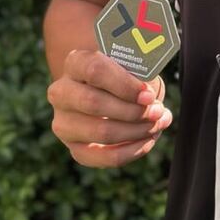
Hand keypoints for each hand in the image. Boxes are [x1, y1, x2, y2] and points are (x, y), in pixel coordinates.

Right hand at [47, 49, 172, 167]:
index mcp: (75, 62)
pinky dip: (131, 151)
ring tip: (158, 123)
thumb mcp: (130, 63)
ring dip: (136, 131)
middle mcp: (62, 92)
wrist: (107, 87)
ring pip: (101, 132)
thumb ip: (139, 73)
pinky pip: (103, 157)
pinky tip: (148, 140)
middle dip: (132, 110)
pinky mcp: (74, 148)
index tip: (148, 95)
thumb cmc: (123, 72)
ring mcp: (64, 123)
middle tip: (157, 111)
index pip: (95, 71)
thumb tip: (151, 98)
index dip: (124, 85)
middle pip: (94, 103)